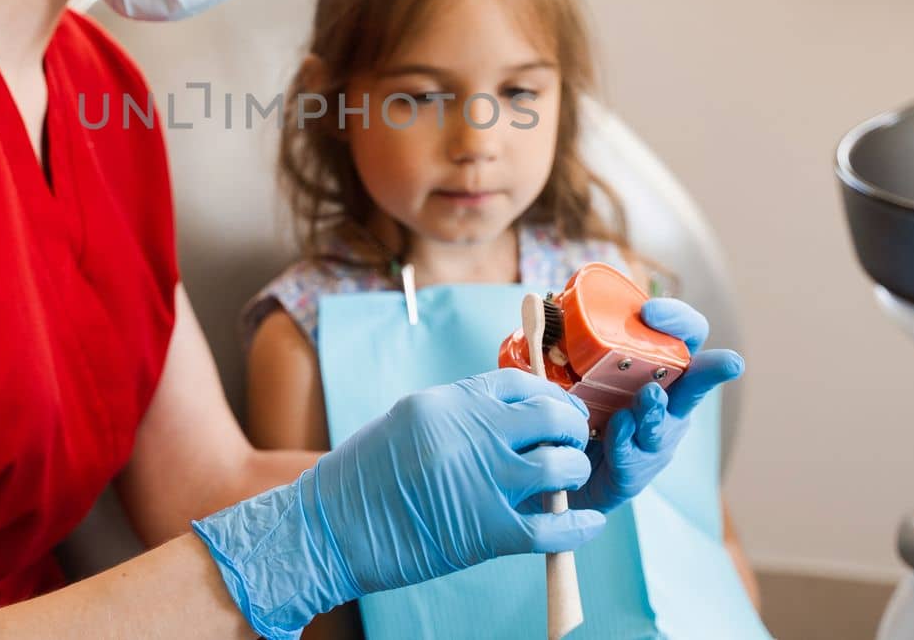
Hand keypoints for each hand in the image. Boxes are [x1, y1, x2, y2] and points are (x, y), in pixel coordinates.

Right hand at [193, 369, 604, 639]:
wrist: (326, 530)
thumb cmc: (359, 479)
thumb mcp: (405, 423)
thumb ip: (454, 416)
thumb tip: (501, 420)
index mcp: (446, 403)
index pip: (517, 381)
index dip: (547, 393)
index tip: (556, 407)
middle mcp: (468, 433)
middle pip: (550, 416)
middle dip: (572, 428)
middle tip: (575, 441)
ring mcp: (479, 481)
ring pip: (560, 467)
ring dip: (575, 472)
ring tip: (573, 479)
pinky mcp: (483, 532)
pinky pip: (551, 529)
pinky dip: (578, 529)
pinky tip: (587, 525)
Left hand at [567, 298, 743, 513]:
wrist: (550, 468)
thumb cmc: (568, 407)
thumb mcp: (564, 370)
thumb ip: (559, 343)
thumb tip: (538, 306)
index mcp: (655, 369)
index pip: (682, 336)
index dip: (677, 321)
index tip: (652, 312)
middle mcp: (665, 403)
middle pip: (697, 381)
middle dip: (713, 370)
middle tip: (727, 363)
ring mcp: (654, 440)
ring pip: (664, 423)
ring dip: (655, 409)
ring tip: (648, 396)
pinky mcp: (634, 472)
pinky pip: (632, 454)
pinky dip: (624, 440)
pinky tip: (616, 428)